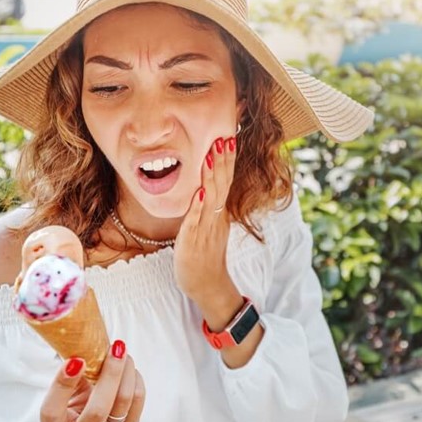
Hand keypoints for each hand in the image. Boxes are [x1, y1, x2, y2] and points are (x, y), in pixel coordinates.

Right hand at [40, 341, 145, 421]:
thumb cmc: (72, 412)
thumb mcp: (61, 398)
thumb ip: (69, 377)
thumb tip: (83, 345)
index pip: (52, 411)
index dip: (62, 385)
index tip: (76, 360)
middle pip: (98, 410)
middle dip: (111, 373)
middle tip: (115, 347)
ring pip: (124, 400)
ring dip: (126, 370)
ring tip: (122, 353)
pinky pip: (137, 399)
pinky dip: (134, 378)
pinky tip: (128, 368)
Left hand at [174, 135, 239, 314]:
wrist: (208, 284)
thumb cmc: (205, 256)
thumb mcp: (209, 226)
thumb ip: (209, 207)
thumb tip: (205, 188)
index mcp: (219, 213)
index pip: (225, 181)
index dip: (226, 160)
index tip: (228, 138)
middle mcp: (216, 217)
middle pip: (222, 184)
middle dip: (222, 160)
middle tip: (224, 136)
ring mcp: (206, 228)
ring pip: (212, 197)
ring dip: (212, 175)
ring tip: (212, 153)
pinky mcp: (194, 240)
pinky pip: (197, 220)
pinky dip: (199, 205)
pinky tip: (200, 191)